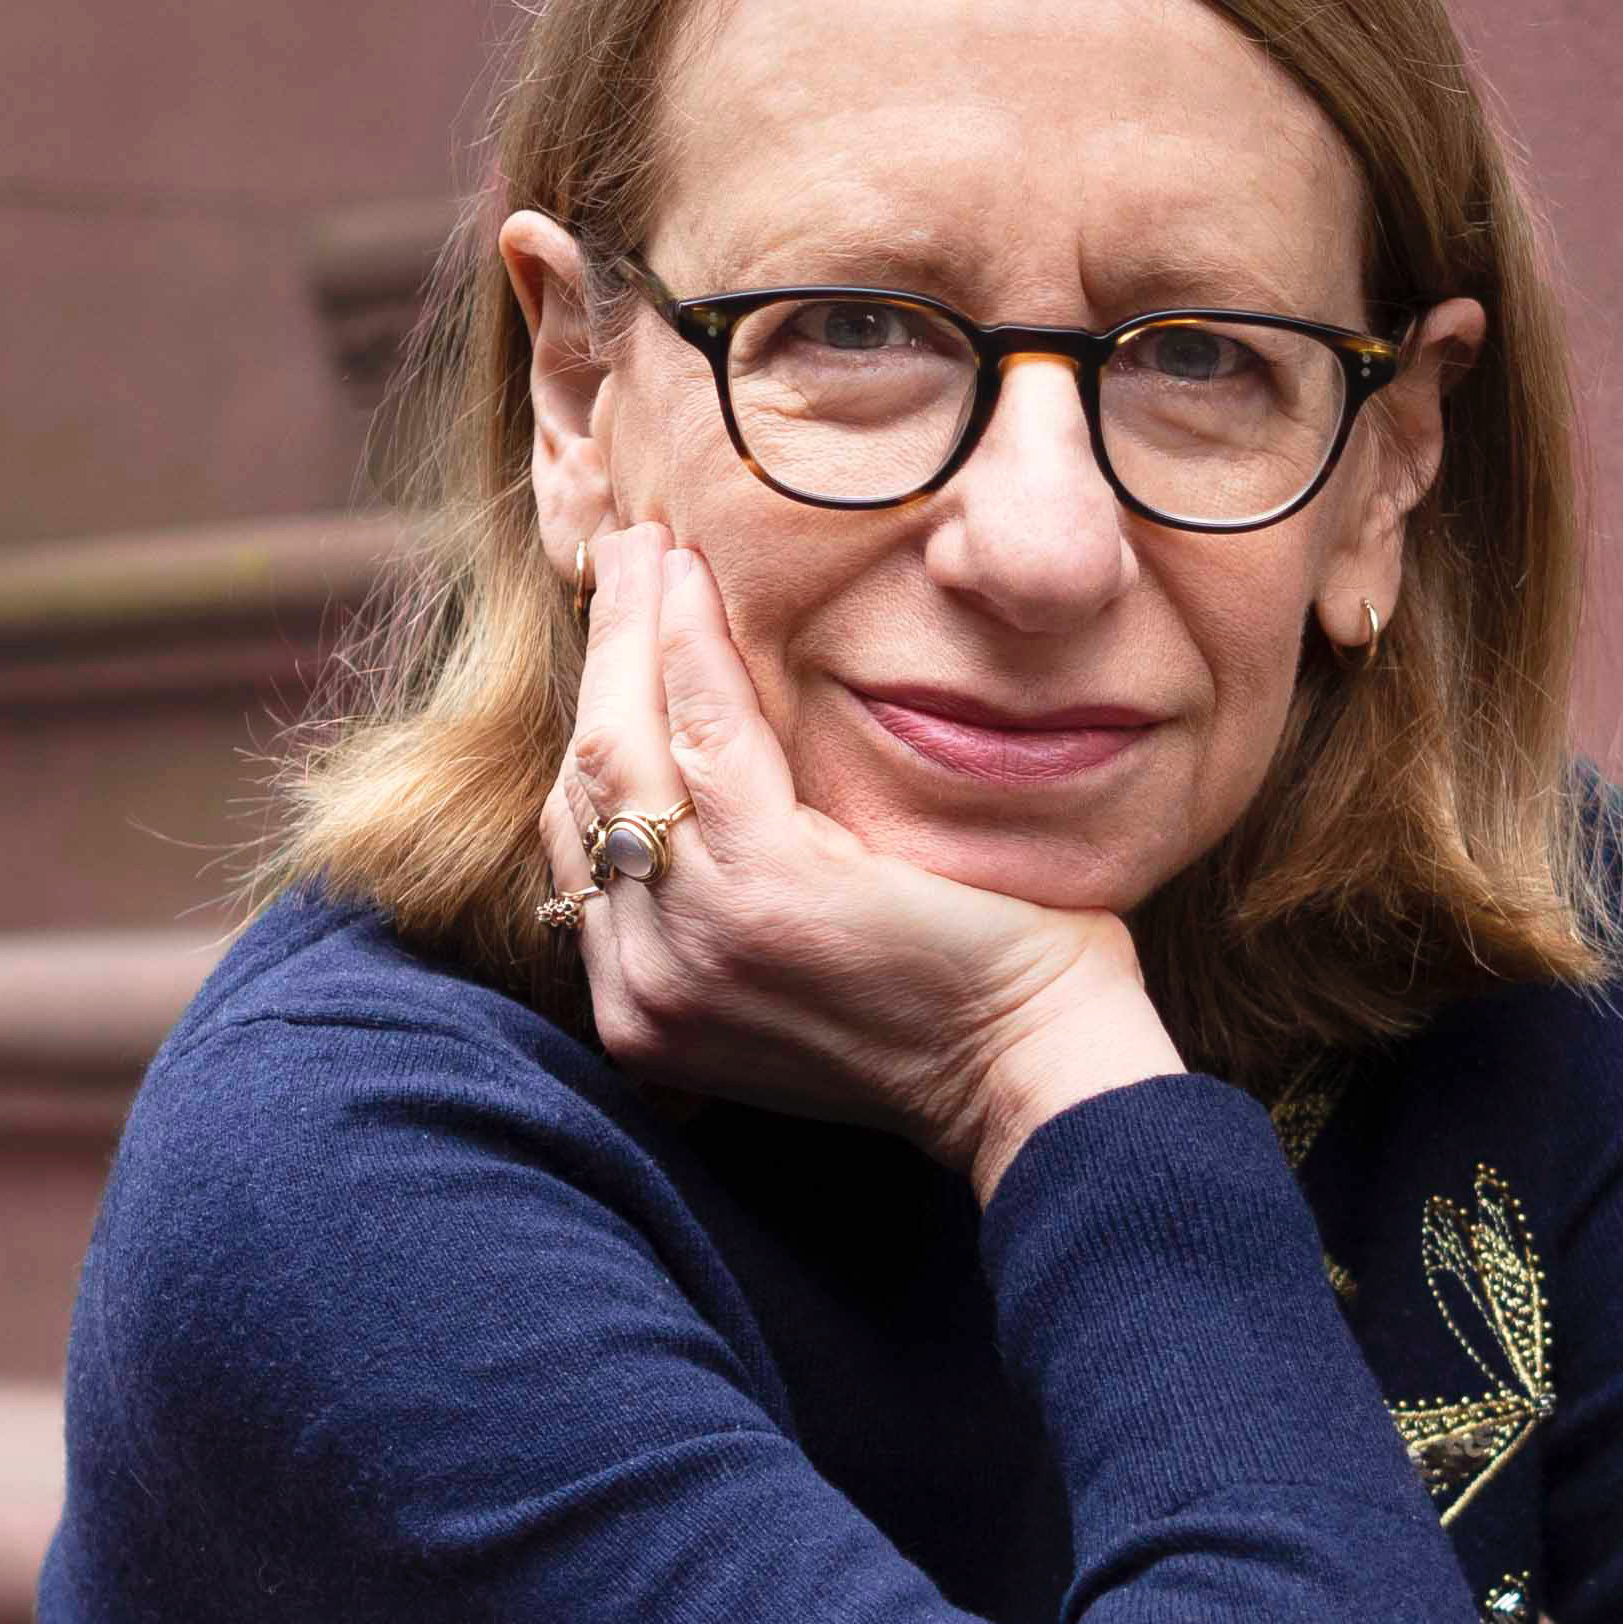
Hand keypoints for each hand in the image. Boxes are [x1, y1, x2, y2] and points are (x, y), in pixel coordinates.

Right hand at [542, 524, 1182, 1192]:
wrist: (1038, 1075)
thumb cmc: (954, 1003)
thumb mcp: (801, 966)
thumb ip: (732, 898)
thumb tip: (709, 787)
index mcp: (648, 1003)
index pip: (584, 838)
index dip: (598, 723)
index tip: (619, 639)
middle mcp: (646, 982)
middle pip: (584, 785)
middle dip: (599, 659)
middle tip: (620, 557)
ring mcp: (696, 939)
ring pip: (619, 748)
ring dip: (629, 631)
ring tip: (647, 548)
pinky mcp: (769, 887)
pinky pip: (707, 734)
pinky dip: (688, 646)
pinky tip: (688, 579)